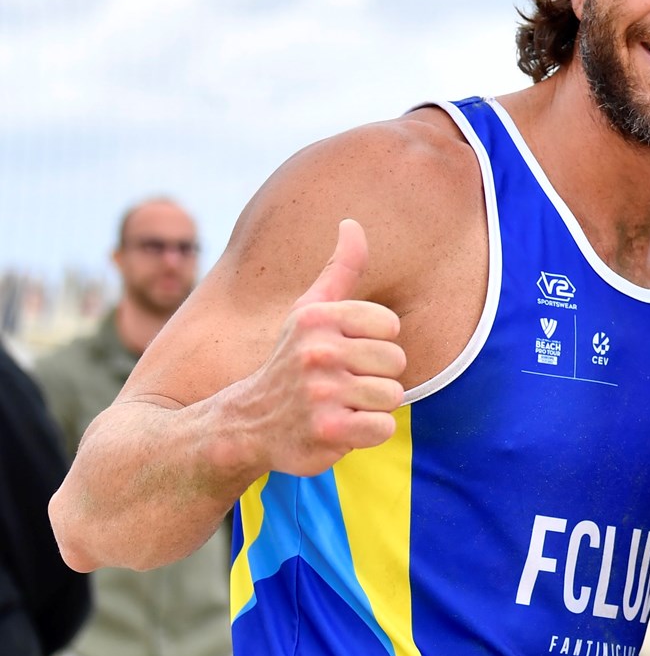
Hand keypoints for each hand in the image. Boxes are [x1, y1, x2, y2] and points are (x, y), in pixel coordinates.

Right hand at [236, 219, 406, 476]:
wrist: (247, 424)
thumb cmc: (291, 362)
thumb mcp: (309, 311)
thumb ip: (339, 269)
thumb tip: (352, 223)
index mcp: (316, 318)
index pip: (390, 324)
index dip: (375, 342)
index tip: (345, 352)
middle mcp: (316, 352)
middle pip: (396, 361)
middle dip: (376, 377)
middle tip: (340, 384)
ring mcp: (320, 393)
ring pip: (392, 395)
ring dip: (371, 406)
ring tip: (339, 405)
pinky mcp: (327, 431)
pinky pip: (384, 427)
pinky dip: (368, 433)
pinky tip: (339, 428)